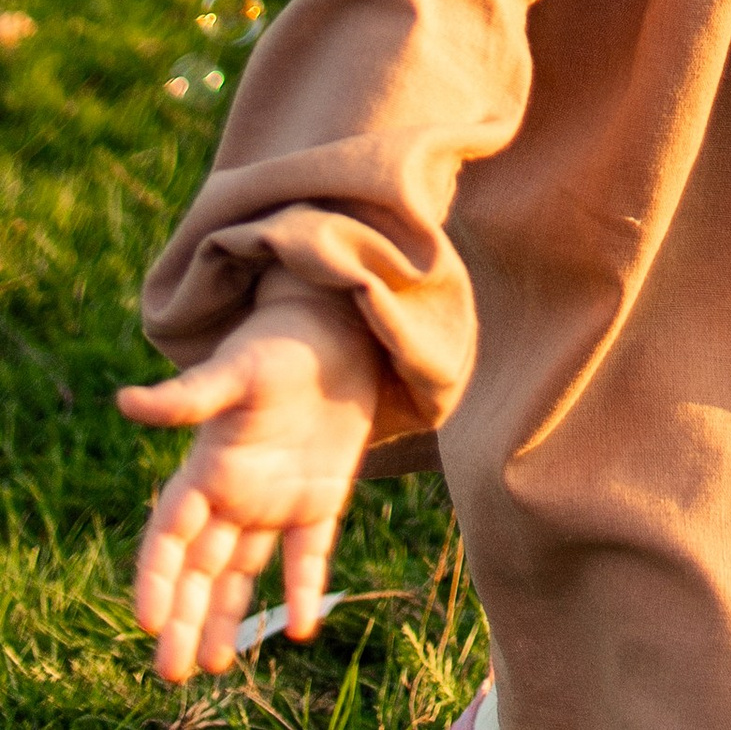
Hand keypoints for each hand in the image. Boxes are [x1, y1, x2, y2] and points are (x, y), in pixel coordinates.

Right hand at [121, 287, 381, 682]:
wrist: (340, 326)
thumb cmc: (279, 342)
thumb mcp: (237, 370)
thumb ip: (188, 398)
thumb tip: (125, 402)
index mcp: (206, 467)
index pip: (170, 535)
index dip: (156, 577)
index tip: (146, 620)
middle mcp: (235, 492)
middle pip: (200, 568)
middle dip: (183, 616)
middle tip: (172, 669)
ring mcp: (276, 499)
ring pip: (242, 572)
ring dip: (227, 617)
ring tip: (212, 666)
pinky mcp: (319, 498)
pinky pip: (306, 554)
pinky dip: (304, 588)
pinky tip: (302, 626)